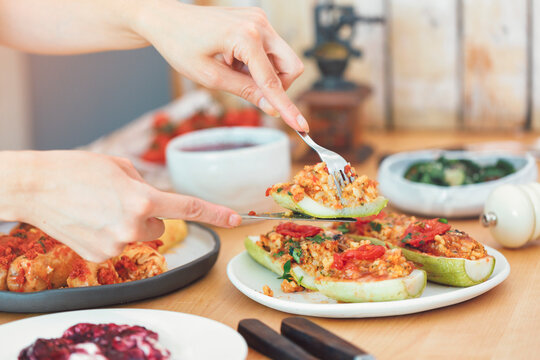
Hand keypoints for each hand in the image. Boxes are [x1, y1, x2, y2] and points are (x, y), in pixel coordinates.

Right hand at [0, 151, 240, 261]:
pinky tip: (91, 221)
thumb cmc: (75, 169)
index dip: (214, 213)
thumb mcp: (120, 166)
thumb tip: (156, 200)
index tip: (234, 219)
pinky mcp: (100, 256)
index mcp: (143, 198)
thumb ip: (146, 185)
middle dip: (149, 214)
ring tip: (101, 209)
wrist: (35, 187)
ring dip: (129, 225)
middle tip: (120, 200)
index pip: (188, 207)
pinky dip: (111, 235)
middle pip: (161, 225)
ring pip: (140, 236)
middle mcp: (133, 225)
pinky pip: (119, 245)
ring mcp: (115, 244)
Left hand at [132, 1, 307, 131]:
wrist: (165, 19)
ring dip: (264, 73)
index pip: (274, 81)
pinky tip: (233, 59)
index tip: (301, 126)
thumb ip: (245, 91)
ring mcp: (260, 19)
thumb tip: (271, 107)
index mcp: (246, 36)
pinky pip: (270, 50)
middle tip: (249, 88)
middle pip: (291, 67)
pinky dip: (257, 62)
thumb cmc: (180, 45)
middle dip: (277, 84)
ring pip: (282, 59)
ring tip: (232, 68)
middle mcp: (259, 24)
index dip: (287, 107)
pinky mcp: (256, 20)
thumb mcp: (210, 77)